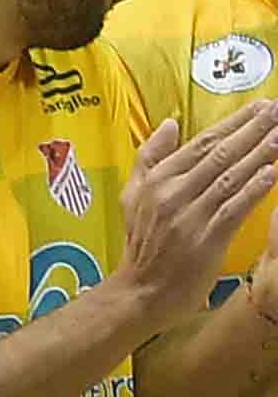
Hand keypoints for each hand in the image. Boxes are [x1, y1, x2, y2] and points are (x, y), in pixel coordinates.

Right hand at [118, 109, 277, 317]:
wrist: (141, 291)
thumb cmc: (142, 244)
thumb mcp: (132, 196)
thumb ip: (149, 158)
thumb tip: (169, 125)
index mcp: (156, 180)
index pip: (201, 143)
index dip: (233, 123)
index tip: (260, 106)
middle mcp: (172, 193)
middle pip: (220, 155)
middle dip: (253, 130)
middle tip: (277, 111)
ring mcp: (189, 216)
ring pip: (230, 177)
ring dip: (260, 154)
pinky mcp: (206, 239)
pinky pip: (234, 208)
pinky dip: (254, 189)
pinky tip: (271, 173)